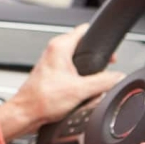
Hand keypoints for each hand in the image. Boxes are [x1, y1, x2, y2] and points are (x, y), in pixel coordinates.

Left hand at [0, 24, 123, 140]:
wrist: (26, 113)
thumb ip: (104, 82)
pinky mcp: (51, 74)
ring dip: (87, 70)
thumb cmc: (42, 99)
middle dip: (96, 57)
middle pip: (83, 45)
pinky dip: (79, 78)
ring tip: (93, 82)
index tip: (111, 50)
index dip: (100, 38)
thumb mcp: (81, 90)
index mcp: (60, 47)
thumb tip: (118, 77)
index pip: (84, 29)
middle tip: (105, 68)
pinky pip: (71, 71)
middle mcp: (54, 51)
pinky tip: (82, 90)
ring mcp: (52, 62)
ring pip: (77, 59)